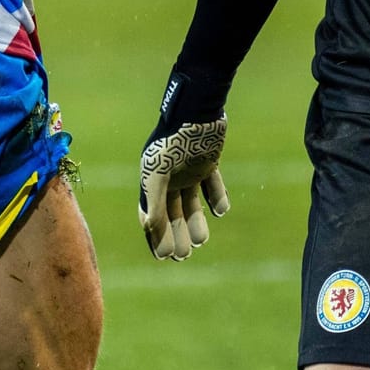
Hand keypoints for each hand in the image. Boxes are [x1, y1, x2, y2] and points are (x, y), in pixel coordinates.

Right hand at [138, 72, 230, 260]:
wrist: (196, 112)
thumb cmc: (172, 142)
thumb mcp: (157, 175)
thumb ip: (153, 202)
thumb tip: (148, 228)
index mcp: (152, 180)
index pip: (151, 215)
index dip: (155, 236)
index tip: (164, 257)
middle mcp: (169, 178)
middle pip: (171, 213)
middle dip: (176, 235)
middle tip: (183, 256)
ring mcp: (189, 171)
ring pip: (191, 203)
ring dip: (195, 222)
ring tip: (201, 240)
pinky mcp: (208, 162)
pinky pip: (212, 185)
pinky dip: (217, 198)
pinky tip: (220, 211)